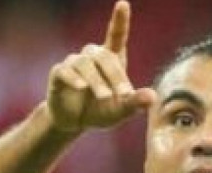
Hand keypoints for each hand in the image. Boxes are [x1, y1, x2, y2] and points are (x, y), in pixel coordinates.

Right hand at [46, 1, 154, 133]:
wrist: (75, 122)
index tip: (123, 4)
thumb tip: (152, 97)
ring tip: (104, 97)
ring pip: (85, 63)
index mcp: (111, 60)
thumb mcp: (121, 110)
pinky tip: (81, 87)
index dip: (119, 20)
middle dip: (115, 75)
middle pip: (104, 56)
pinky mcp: (59, 74)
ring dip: (96, 80)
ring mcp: (74, 64)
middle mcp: (92, 57)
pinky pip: (65, 70)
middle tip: (123, 95)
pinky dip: (74, 78)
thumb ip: (135, 103)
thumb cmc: (101, 110)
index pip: (115, 35)